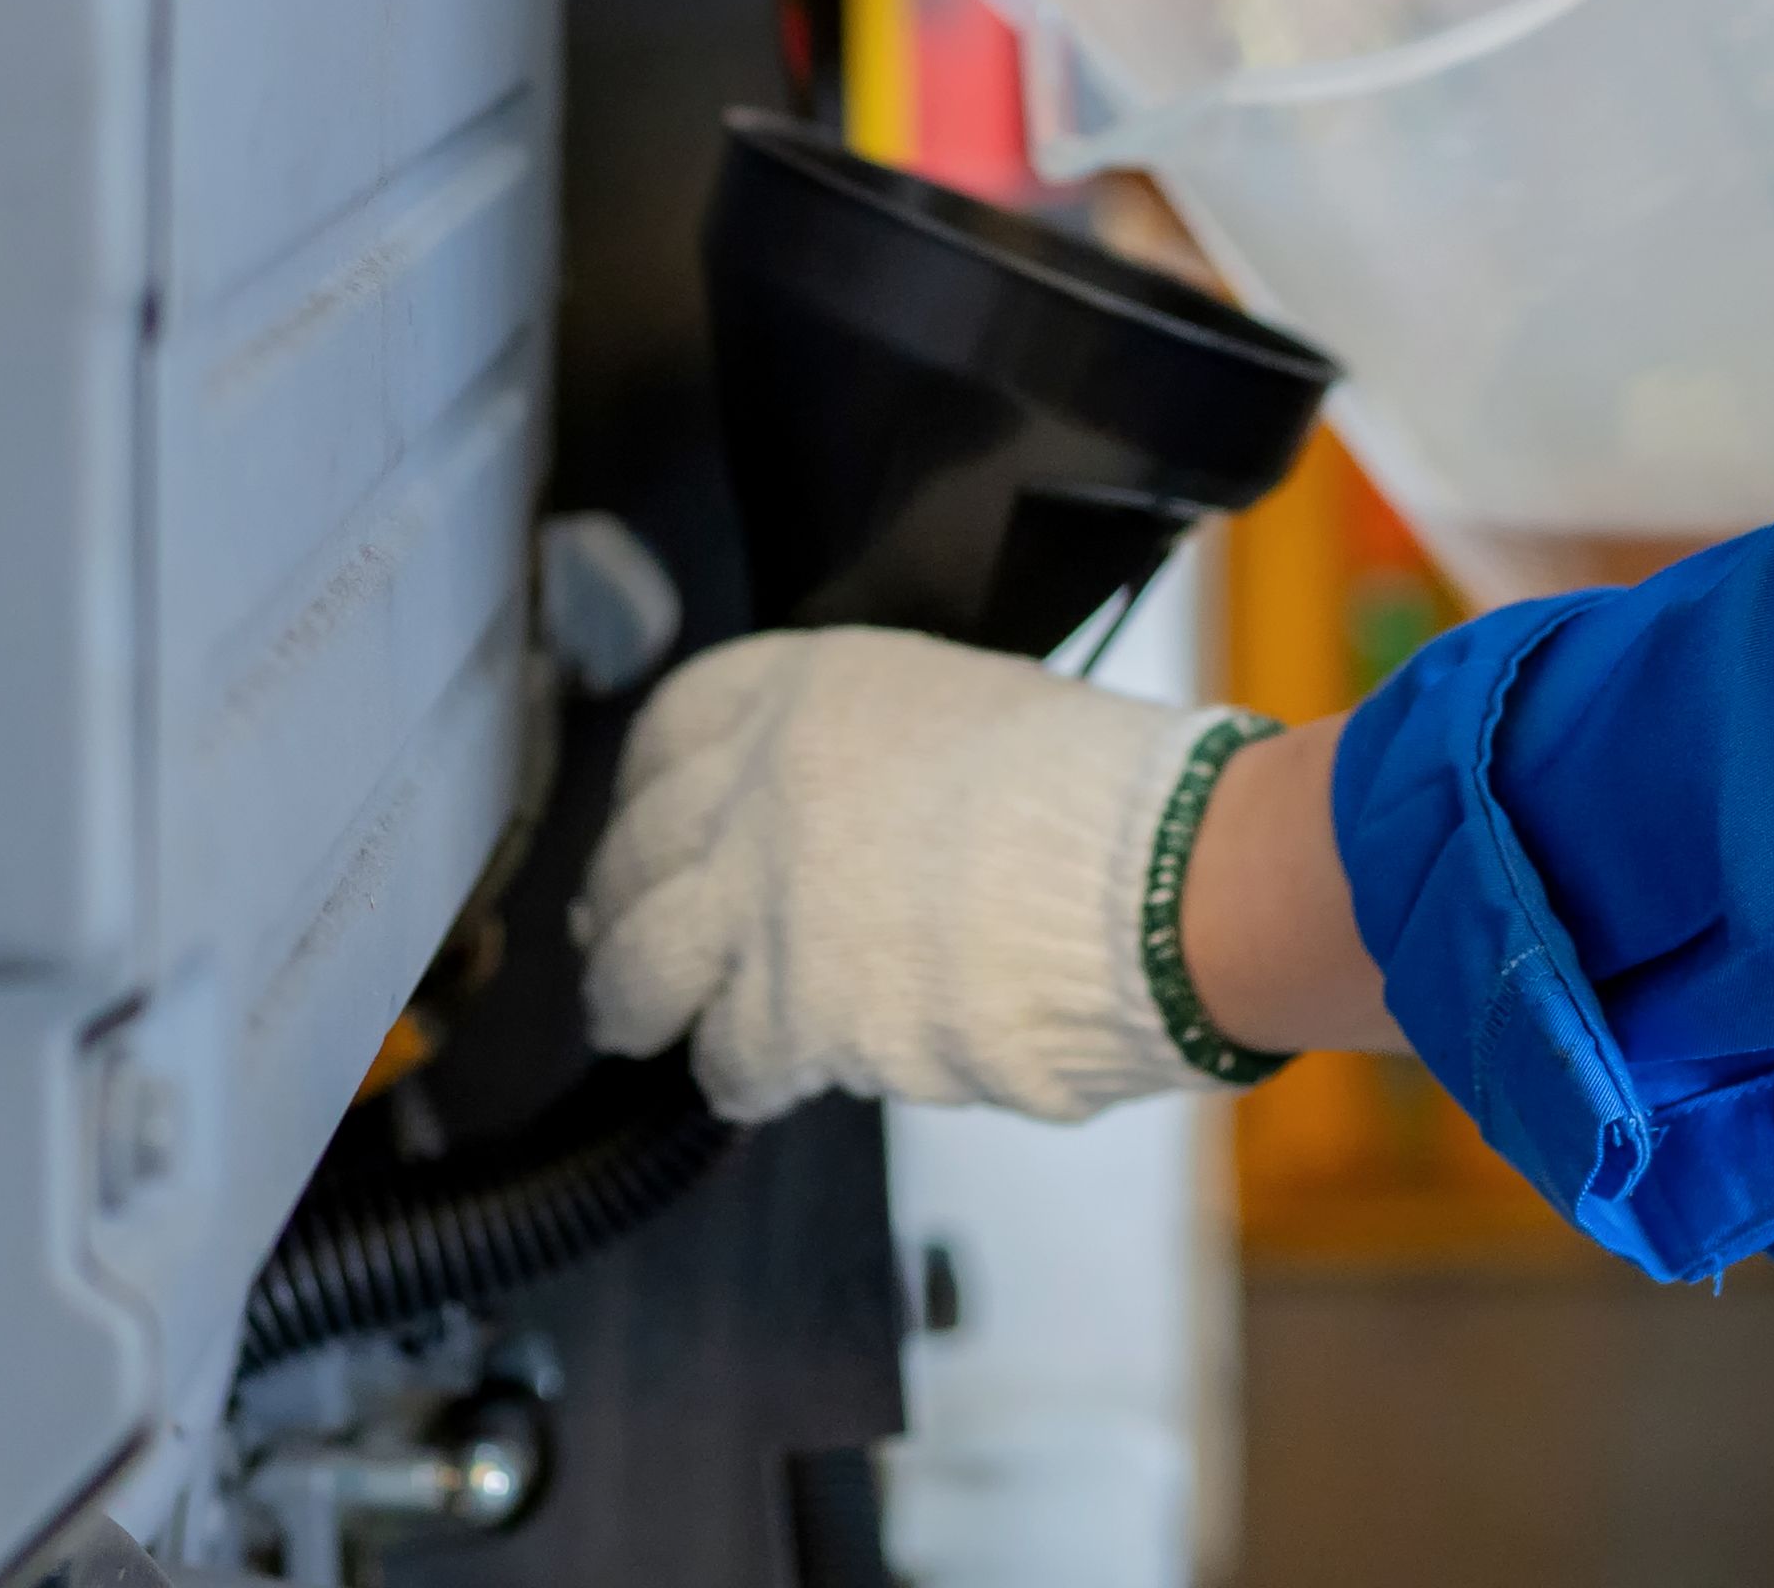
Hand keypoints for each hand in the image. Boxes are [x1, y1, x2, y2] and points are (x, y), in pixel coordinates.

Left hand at [575, 630, 1255, 1123]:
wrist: (1159, 883)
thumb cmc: (1106, 802)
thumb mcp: (965, 715)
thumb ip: (870, 761)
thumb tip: (844, 823)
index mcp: (808, 690)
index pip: (671, 728)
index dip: (641, 795)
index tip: (641, 828)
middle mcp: (761, 782)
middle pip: (636, 855)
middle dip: (618, 908)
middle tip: (614, 942)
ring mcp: (765, 899)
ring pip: (644, 967)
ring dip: (638, 1004)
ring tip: (640, 1028)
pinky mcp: (795, 1011)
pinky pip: (727, 1058)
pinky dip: (735, 1078)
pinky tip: (754, 1083)